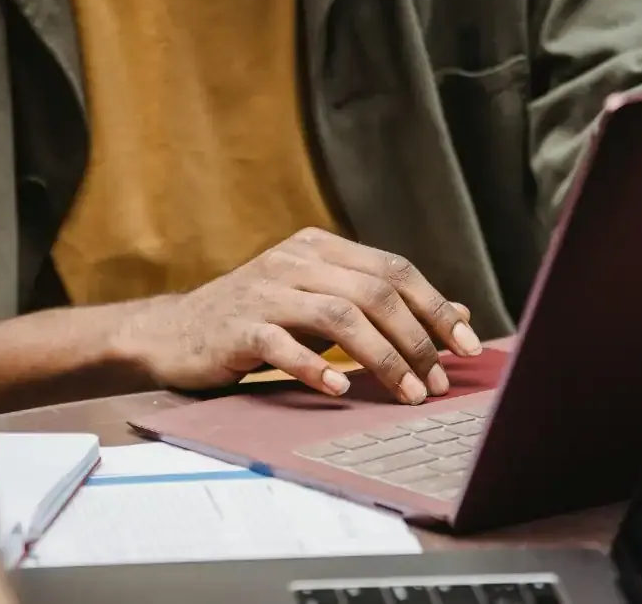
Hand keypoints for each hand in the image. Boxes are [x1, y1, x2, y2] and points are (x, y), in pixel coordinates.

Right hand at [111, 228, 483, 403]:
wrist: (174, 333)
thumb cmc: (257, 321)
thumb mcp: (320, 305)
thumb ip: (381, 306)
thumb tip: (458, 316)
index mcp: (320, 248)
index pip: (393, 269)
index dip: (435, 307)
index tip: (467, 347)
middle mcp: (295, 260)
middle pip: (374, 292)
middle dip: (416, 339)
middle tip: (438, 382)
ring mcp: (264, 291)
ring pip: (338, 315)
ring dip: (381, 358)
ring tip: (408, 393)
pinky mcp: (236, 327)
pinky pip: (282, 345)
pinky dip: (316, 369)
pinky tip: (341, 391)